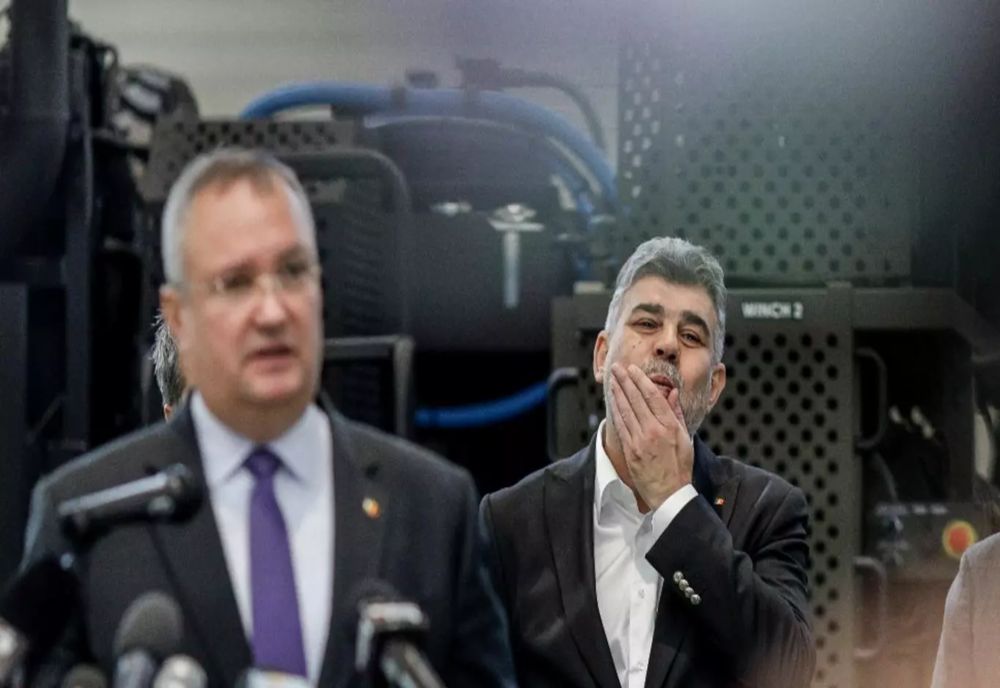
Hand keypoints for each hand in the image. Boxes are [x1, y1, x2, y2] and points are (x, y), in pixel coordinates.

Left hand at [608, 362, 693, 510]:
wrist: (669, 493)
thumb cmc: (680, 466)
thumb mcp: (685, 438)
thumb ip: (676, 413)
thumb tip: (672, 393)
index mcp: (669, 426)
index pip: (653, 397)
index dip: (641, 381)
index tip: (633, 370)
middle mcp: (653, 431)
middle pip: (636, 400)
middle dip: (625, 381)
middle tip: (617, 368)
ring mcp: (640, 441)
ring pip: (626, 410)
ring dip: (618, 393)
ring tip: (613, 380)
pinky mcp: (630, 450)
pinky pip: (621, 425)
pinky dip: (616, 410)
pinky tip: (613, 401)